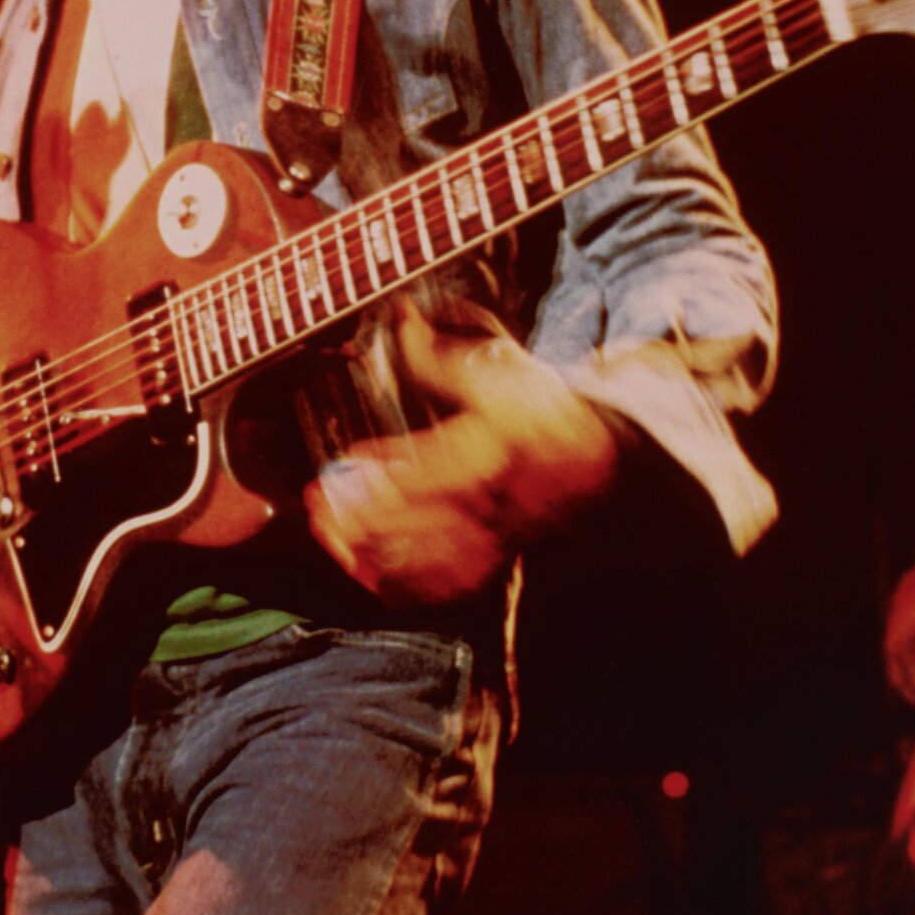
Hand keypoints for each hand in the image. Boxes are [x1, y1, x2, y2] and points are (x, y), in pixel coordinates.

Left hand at [303, 311, 618, 608]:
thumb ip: (441, 358)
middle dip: (355, 519)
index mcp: (487, 458)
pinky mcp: (490, 565)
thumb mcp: (498, 375)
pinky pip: (438, 590)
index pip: (421, 476)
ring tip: (330, 536)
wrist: (597, 463)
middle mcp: (487, 507)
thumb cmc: (544, 415)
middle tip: (318, 504)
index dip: (374, 476)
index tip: (339, 466)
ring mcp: (488, 543)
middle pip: (410, 527)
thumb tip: (403, 324)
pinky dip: (398, 587)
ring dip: (367, 555)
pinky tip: (364, 572)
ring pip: (420, 566)